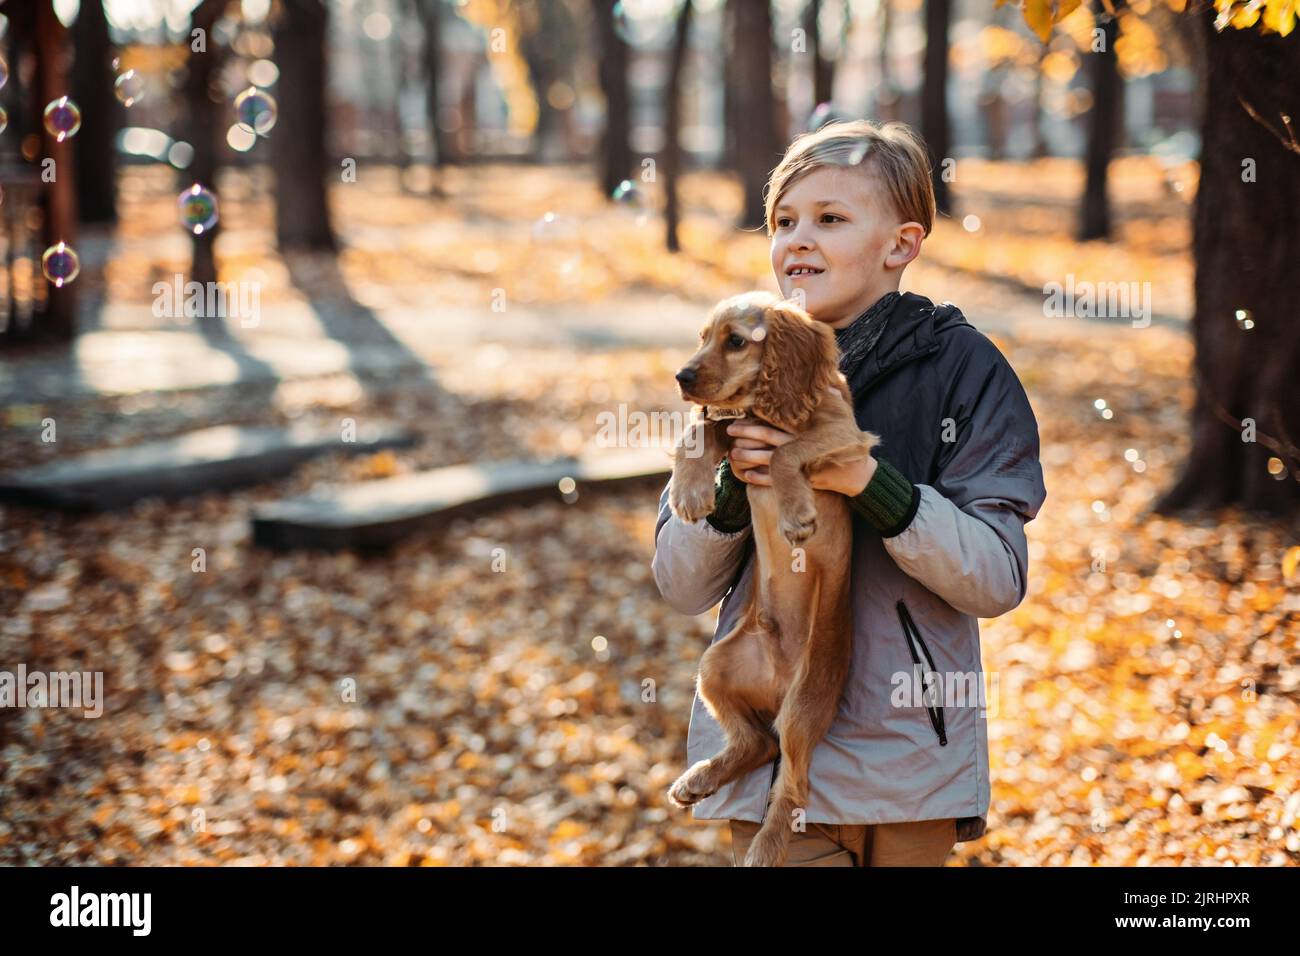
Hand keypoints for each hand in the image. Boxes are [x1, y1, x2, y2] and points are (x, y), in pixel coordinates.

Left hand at [727, 413, 876, 495]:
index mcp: (804, 427)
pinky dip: (758, 478)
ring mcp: (798, 463)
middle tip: (729, 430)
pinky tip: (747, 476)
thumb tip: (829, 380)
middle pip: (766, 437)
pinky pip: (774, 480)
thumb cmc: (847, 439)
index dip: (756, 418)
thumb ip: (834, 398)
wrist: (856, 472)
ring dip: (747, 457)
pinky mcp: (798, 480)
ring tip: (733, 455)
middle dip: (745, 434)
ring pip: (765, 459)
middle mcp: (799, 443)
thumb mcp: (843, 415)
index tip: (739, 416)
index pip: (775, 419)